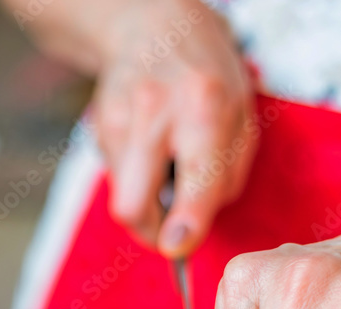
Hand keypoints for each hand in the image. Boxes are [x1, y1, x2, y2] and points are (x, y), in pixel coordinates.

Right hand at [92, 0, 254, 256]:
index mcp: (205, 111)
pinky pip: (116, 177)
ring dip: (143, 201)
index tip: (178, 249)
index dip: (184, 231)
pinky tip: (147, 150)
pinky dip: (133, 178)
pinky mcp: (97, 128)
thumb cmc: (207, 75)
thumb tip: (196, 228)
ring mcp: (119, 121)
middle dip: (149, 232)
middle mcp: (156, 116)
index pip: (193, 188)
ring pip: (121, 198)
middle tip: (168, 228)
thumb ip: (228, 173)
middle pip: (131, 208)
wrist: (150, 26)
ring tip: (163, 171)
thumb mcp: (243, 115)